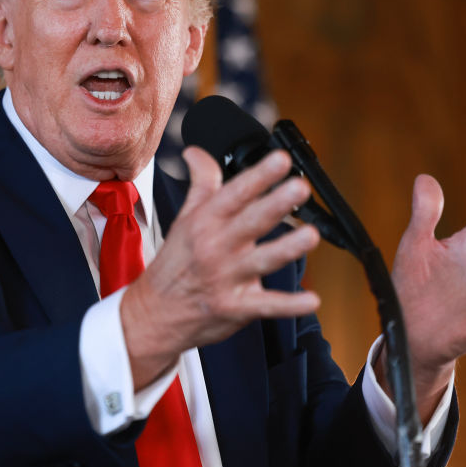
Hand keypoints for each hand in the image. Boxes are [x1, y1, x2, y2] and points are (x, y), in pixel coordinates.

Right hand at [121, 147, 320, 387]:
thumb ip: (200, 183)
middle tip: (299, 187)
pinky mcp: (235, 308)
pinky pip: (266, 305)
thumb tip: (196, 152)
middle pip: (251, 221)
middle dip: (276, 204)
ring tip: (311, 235)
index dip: (260, 175)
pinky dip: (289, 305)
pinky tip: (311, 300)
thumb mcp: (184, 219)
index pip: (235, 193)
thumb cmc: (174, 265)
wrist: (154, 315)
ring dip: (288, 248)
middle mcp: (216, 247)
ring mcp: (226, 279)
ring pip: (263, 261)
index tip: (281, 160)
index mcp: (206, 222)